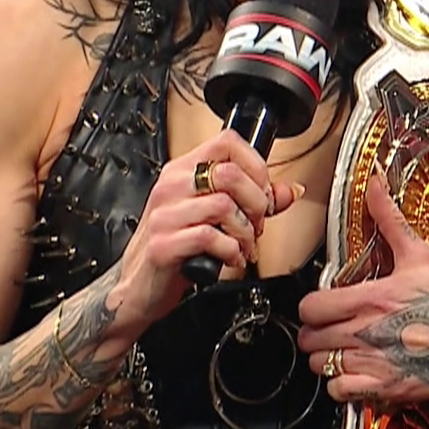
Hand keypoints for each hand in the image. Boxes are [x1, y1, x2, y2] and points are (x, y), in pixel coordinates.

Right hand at [109, 129, 301, 333]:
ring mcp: (165, 214)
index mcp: (183, 170)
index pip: (227, 142)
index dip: (256, 165)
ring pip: (223, 205)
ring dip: (245, 231)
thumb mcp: (213, 217)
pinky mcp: (163, 244)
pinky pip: (209, 237)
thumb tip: (289, 191)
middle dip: (256, 203)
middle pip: (230, 173)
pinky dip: (230, 251)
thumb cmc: (175, 247)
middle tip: (256, 224)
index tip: (263, 192)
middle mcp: (171, 186)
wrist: (138, 286)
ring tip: (243, 245)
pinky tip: (230, 259)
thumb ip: (251, 201)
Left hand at [298, 173, 428, 404]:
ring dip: (327, 359)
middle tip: (329, 330)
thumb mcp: (420, 255)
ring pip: (320, 365)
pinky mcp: (385, 388)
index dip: (312, 307)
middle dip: (316, 333)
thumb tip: (374, 184)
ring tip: (342, 351)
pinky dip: (341, 385)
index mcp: (371, 298)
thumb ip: (390, 220)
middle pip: (309, 338)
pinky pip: (339, 392)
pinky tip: (355, 373)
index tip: (324, 307)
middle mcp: (367, 331)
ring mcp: (374, 362)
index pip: (310, 307)